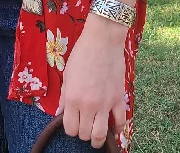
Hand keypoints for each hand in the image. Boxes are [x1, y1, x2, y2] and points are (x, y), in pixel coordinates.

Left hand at [55, 15, 126, 147]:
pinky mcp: (119, 98)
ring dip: (98, 139)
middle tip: (84, 125)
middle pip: (84, 134)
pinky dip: (117, 129)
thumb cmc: (82, 53)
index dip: (70, 129)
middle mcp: (88, 105)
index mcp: (72, 98)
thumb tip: (59, 114)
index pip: (70, 128)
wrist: (102, 39)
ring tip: (96, 136)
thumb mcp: (67, 74)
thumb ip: (63, 97)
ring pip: (101, 135)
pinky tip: (113, 128)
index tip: (73, 123)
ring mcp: (105, 103)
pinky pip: (120, 122)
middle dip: (83, 133)